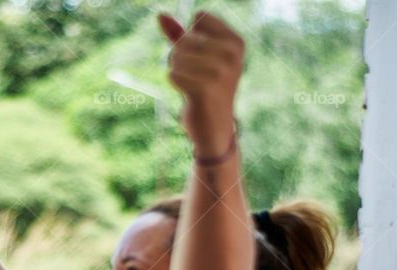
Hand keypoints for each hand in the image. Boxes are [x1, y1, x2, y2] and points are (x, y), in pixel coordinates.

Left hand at [158, 11, 244, 155]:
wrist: (215, 127)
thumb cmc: (206, 88)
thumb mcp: (198, 57)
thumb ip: (180, 35)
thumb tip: (160, 15)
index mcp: (236, 42)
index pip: (199, 17)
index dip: (190, 35)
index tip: (200, 55)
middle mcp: (232, 54)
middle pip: (185, 38)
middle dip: (180, 55)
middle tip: (193, 74)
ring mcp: (221, 71)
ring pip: (177, 55)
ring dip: (176, 70)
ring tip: (191, 83)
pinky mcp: (205, 88)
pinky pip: (173, 74)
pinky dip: (175, 83)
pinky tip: (189, 93)